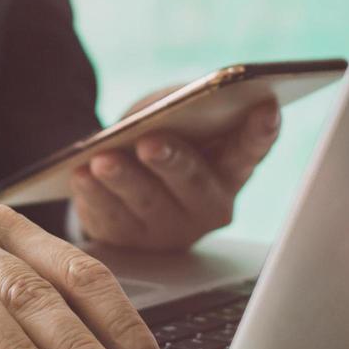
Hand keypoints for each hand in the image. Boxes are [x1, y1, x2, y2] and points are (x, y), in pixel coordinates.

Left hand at [71, 94, 281, 250]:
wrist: (127, 182)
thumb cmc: (163, 135)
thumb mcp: (177, 116)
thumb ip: (184, 108)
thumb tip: (172, 107)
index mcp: (231, 167)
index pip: (251, 149)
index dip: (261, 130)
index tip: (267, 107)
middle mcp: (208, 204)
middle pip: (193, 182)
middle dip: (171, 161)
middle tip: (150, 142)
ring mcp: (171, 229)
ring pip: (148, 202)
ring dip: (124, 179)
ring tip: (103, 160)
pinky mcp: (132, 241)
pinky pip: (112, 218)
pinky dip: (94, 194)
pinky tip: (81, 175)